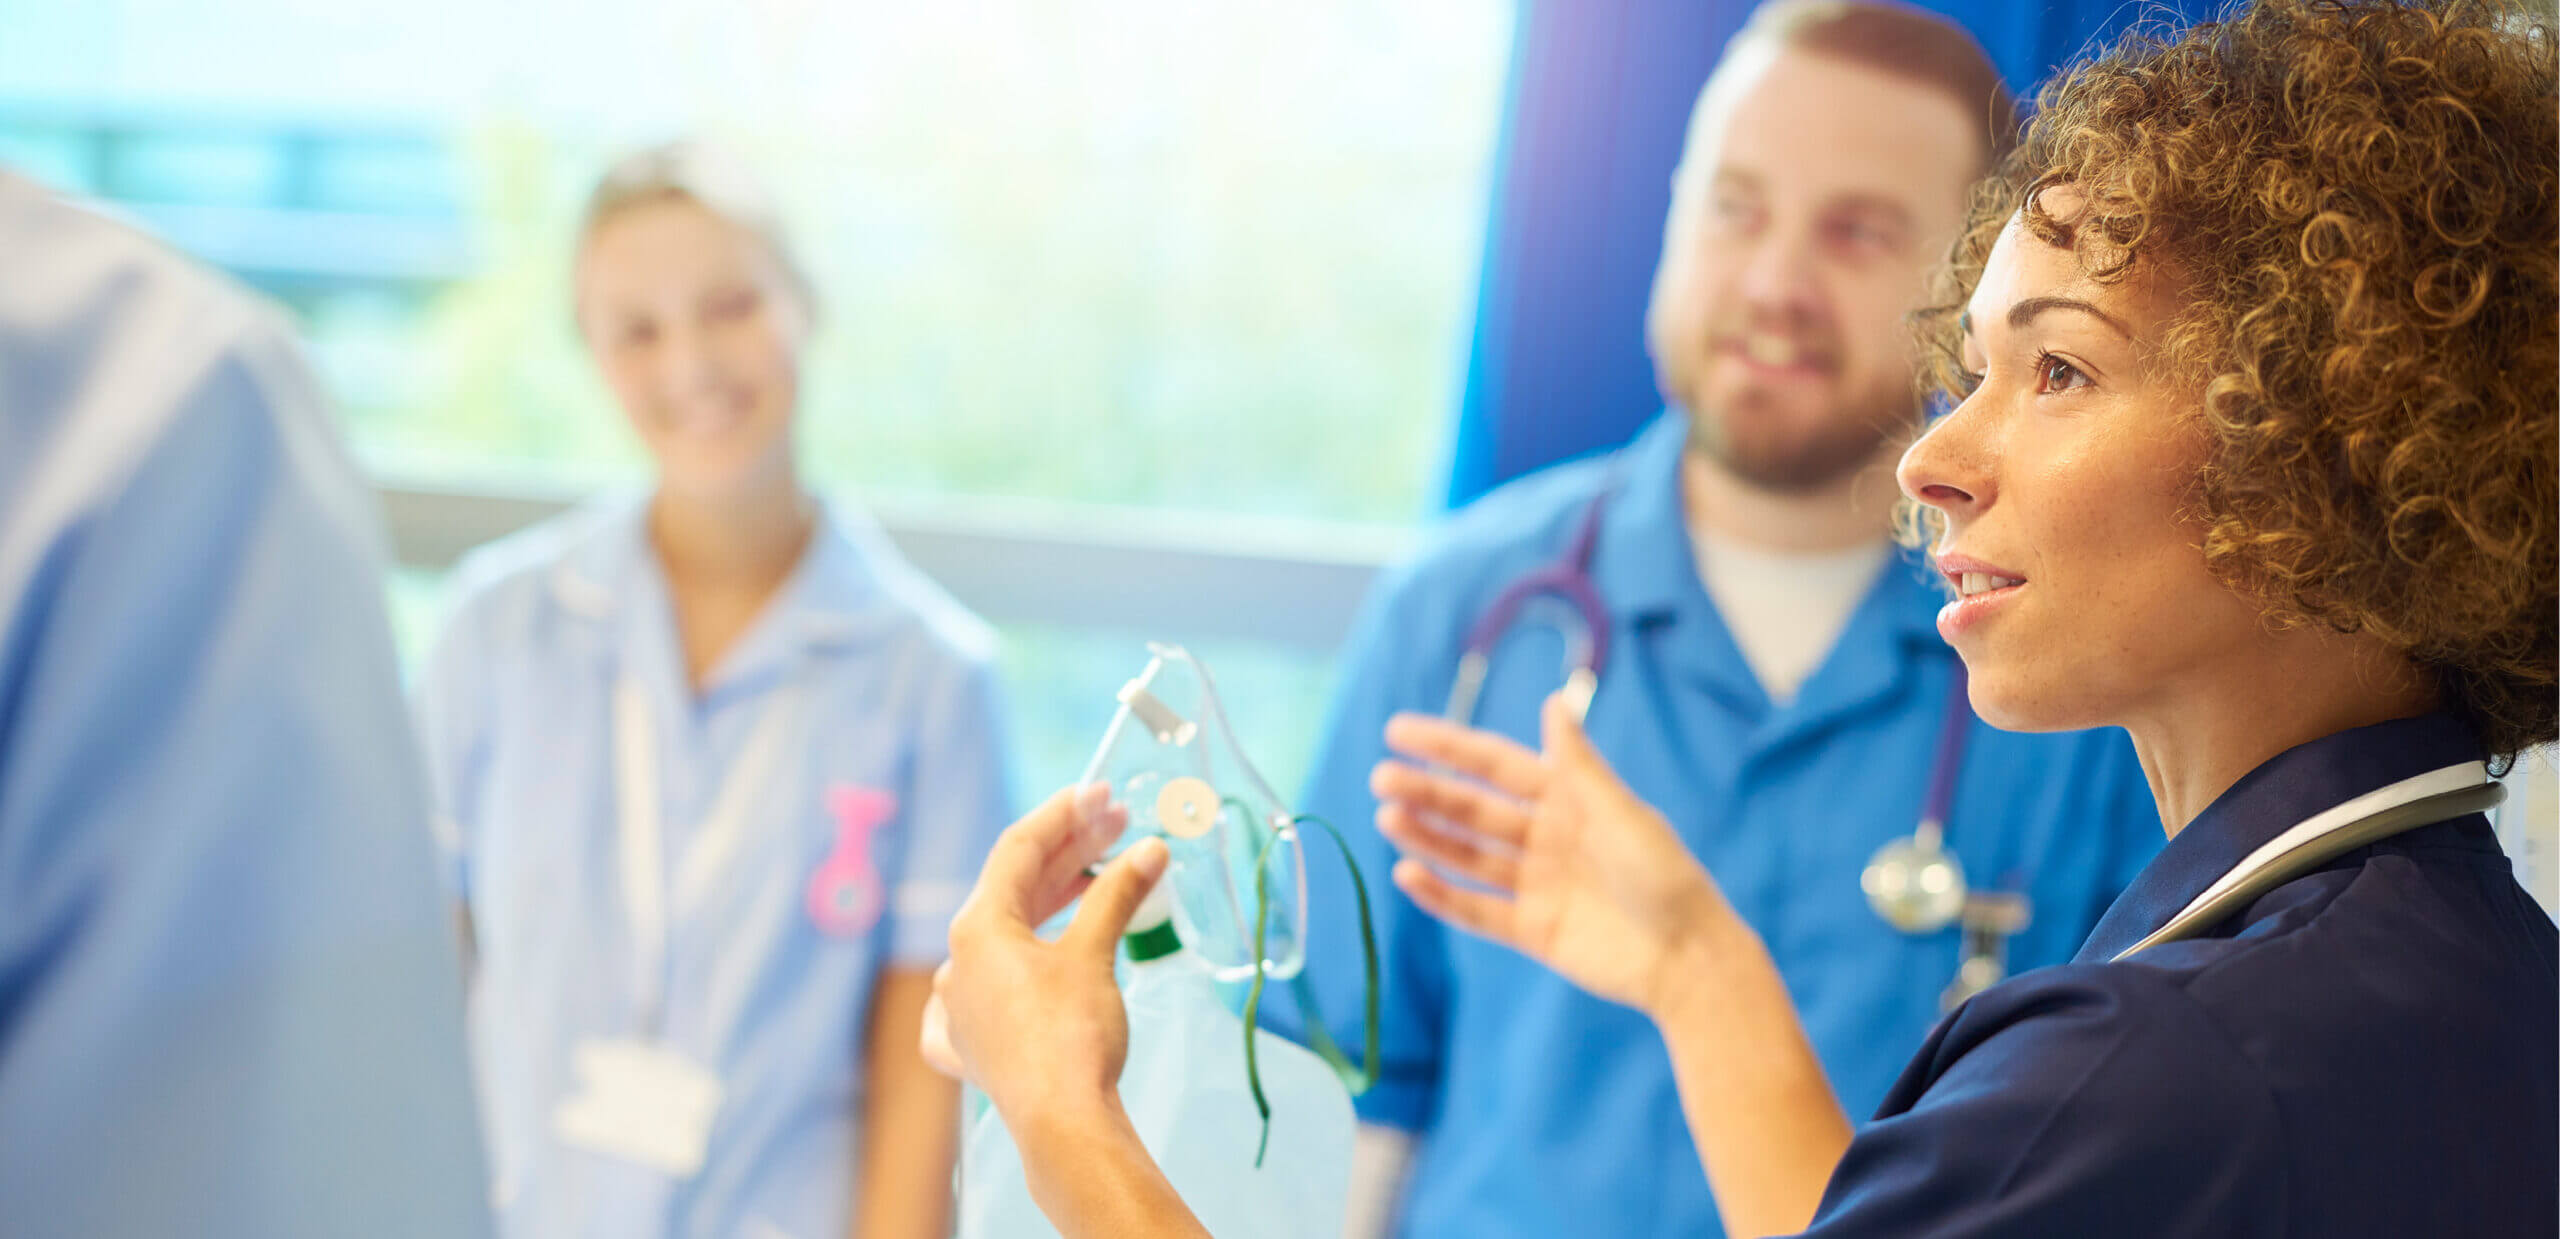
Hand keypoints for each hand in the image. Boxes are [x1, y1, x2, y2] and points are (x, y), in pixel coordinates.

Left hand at [923, 784, 1169, 1124]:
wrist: (1062, 1124)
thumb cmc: (1072, 1034)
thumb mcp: (1096, 953)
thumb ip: (1118, 893)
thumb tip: (1151, 849)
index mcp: (976, 929)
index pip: (1019, 849)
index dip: (1064, 814)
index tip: (1102, 793)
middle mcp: (957, 963)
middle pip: (1014, 890)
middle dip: (1068, 854)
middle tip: (1118, 826)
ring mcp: (961, 1008)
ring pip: (1005, 938)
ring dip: (1054, 904)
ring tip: (1101, 880)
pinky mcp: (974, 1048)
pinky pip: (987, 994)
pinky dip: (1020, 968)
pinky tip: (1030, 964)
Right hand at [1371, 694, 1740, 1019]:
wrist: (1687, 958)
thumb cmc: (1665, 876)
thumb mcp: (1620, 812)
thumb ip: (1577, 765)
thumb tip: (1552, 702)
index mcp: (1569, 799)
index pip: (1495, 765)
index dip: (1448, 746)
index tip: (1398, 731)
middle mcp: (1546, 837)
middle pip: (1473, 810)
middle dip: (1427, 792)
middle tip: (1381, 779)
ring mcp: (1536, 884)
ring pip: (1467, 855)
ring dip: (1426, 837)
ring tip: (1386, 819)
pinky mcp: (1531, 930)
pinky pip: (1475, 909)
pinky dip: (1441, 894)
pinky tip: (1408, 874)